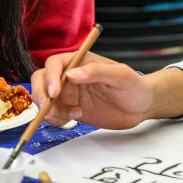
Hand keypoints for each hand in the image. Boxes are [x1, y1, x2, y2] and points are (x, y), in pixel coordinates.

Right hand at [30, 52, 182, 129]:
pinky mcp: (71, 109)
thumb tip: (71, 74)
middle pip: (42, 79)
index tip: (54, 93)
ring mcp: (70, 94)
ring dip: (50, 110)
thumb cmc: (135, 86)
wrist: (142, 107)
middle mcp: (71, 76)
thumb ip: (98, 72)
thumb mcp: (121, 76)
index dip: (50, 76)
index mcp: (81, 62)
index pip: (56, 64)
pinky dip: (58, 119)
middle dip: (40, 94)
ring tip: (73, 115)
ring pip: (45, 99)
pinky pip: (54, 114)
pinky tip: (77, 117)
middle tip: (48, 109)